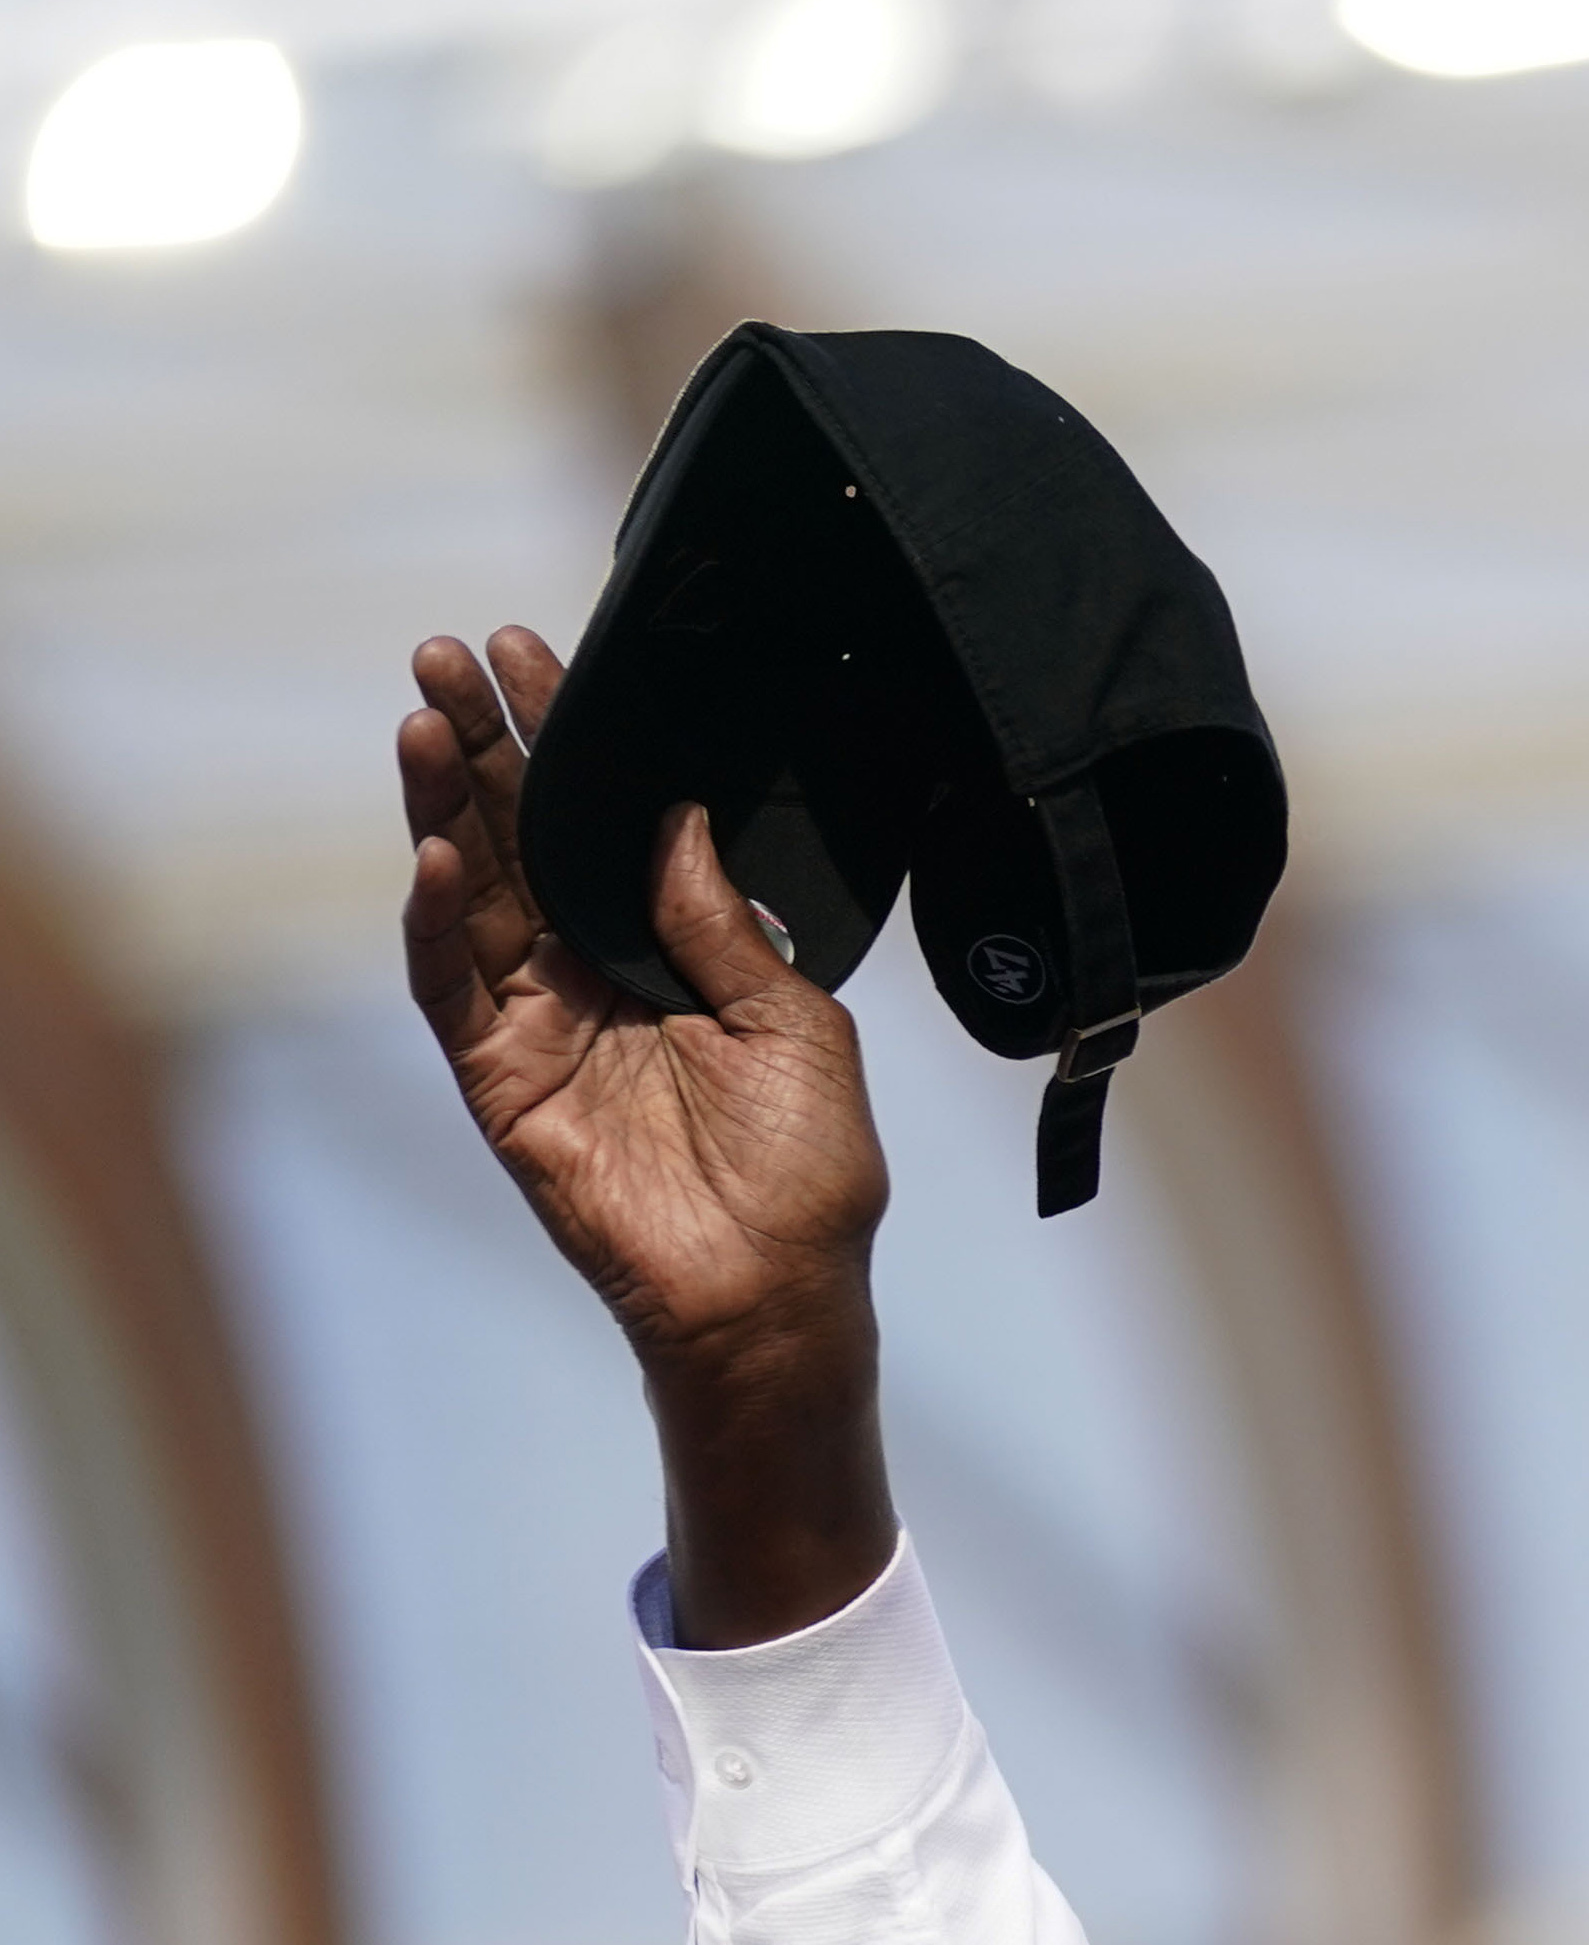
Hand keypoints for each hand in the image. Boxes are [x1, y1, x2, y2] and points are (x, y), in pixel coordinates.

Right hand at [399, 626, 898, 1642]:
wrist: (780, 1292)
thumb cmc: (809, 1172)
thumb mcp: (796, 1024)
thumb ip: (723, 924)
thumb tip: (673, 818)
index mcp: (667, 950)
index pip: (599, 824)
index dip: (564, 742)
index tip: (537, 654)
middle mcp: (591, 974)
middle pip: (519, 838)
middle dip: (482, 744)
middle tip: (448, 652)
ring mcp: (537, 1023)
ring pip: (472, 894)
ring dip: (442, 806)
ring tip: (424, 717)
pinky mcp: (499, 1080)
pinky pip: (451, 988)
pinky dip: (437, 921)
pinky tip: (436, 853)